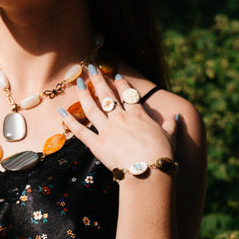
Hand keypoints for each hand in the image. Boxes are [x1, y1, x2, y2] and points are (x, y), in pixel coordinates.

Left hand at [59, 70, 178, 173]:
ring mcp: (107, 130)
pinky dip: (69, 121)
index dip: (121, 82)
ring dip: (83, 93)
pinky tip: (60, 111)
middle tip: (91, 67)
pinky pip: (80, 131)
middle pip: (107, 95)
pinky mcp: (97, 144)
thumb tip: (177, 116)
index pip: (128, 94)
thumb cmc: (161, 156)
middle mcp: (120, 118)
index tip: (115, 72)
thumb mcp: (170, 137)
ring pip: (91, 108)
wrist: (148, 172)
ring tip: (78, 81)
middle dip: (98, 79)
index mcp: (138, 115)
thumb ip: (171, 125)